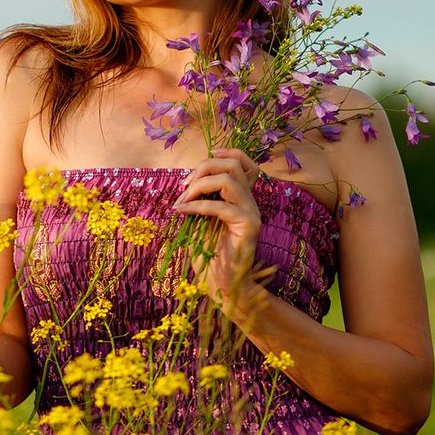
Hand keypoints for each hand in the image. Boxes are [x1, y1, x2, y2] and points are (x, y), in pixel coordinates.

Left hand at [172, 148, 262, 311]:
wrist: (220, 282)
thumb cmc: (207, 252)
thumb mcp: (201, 217)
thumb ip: (202, 197)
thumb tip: (188, 178)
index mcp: (242, 198)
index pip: (246, 163)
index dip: (228, 153)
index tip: (207, 156)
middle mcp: (251, 202)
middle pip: (233, 165)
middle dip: (204, 169)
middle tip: (183, 187)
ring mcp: (252, 213)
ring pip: (229, 180)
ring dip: (198, 186)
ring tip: (182, 200)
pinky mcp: (249, 227)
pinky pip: (221, 206)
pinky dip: (197, 205)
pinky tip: (182, 211)